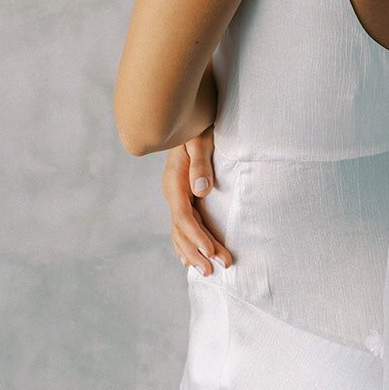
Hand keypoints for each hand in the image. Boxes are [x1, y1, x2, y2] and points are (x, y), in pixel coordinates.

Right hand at [162, 126, 232, 275]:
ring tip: (208, 271)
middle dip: (197, 251)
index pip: (184, 217)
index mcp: (175, 181)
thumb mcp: (200, 140)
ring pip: (181, 231)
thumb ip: (201, 163)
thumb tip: (201, 190)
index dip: (197, 237)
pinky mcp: (183, 195)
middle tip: (215, 270)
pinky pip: (182, 225)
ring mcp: (177, 194)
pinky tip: (188, 258)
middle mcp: (173, 191)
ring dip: (193, 252)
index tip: (211, 252)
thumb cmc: (197, 127)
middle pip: (181, 229)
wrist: (186, 118)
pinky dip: (185, 243)